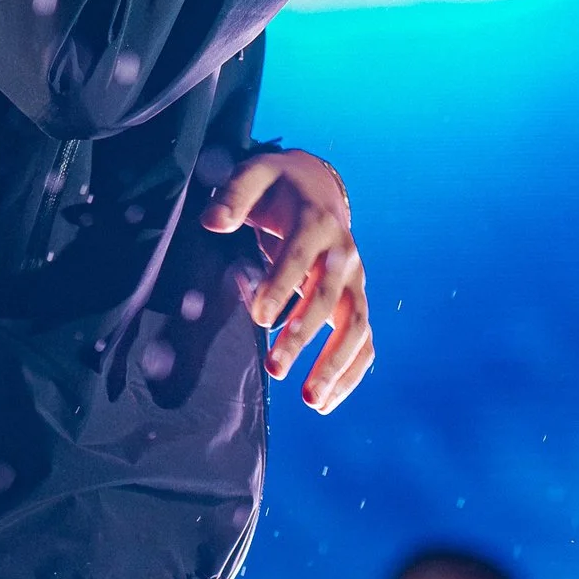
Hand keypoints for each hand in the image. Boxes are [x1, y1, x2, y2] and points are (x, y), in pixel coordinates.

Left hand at [199, 149, 373, 412]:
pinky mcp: (358, 302)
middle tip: (275, 368)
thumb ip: (233, 196)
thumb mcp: (254, 175)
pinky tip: (325, 403)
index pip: (300, 257)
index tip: (258, 317)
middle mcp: (344, 253)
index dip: (281, 286)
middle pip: (329, 298)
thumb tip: (213, 222)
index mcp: (316, 221)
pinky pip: (365, 342)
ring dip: (336, 364)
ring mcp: (356, 280)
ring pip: (356, 326)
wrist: (317, 188)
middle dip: (303, 335)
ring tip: (310, 400)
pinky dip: (351, 374)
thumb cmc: (277, 187)